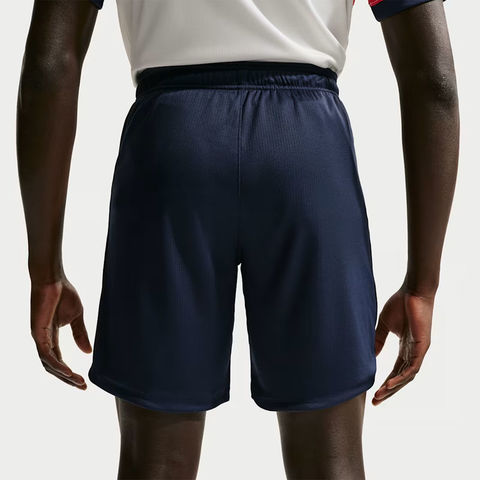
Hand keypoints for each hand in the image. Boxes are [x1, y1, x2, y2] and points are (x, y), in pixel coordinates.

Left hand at [30, 277, 91, 388]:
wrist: (53, 279)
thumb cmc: (64, 293)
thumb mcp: (77, 317)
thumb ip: (80, 334)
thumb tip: (88, 352)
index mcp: (52, 337)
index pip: (59, 360)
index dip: (70, 373)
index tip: (84, 382)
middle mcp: (43, 340)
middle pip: (53, 367)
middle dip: (68, 379)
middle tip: (82, 386)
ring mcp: (39, 337)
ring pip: (49, 364)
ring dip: (63, 375)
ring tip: (77, 381)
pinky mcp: (37, 332)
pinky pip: (46, 354)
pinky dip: (57, 364)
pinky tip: (68, 371)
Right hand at [372, 284, 433, 405]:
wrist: (413, 291)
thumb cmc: (400, 303)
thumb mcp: (384, 324)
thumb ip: (378, 339)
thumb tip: (371, 355)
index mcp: (405, 348)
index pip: (395, 371)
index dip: (384, 382)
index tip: (373, 393)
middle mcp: (413, 352)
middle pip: (401, 378)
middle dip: (388, 391)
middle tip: (375, 401)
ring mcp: (419, 350)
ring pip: (407, 376)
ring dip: (393, 387)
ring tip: (379, 394)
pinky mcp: (423, 347)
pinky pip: (412, 367)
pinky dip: (401, 377)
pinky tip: (389, 383)